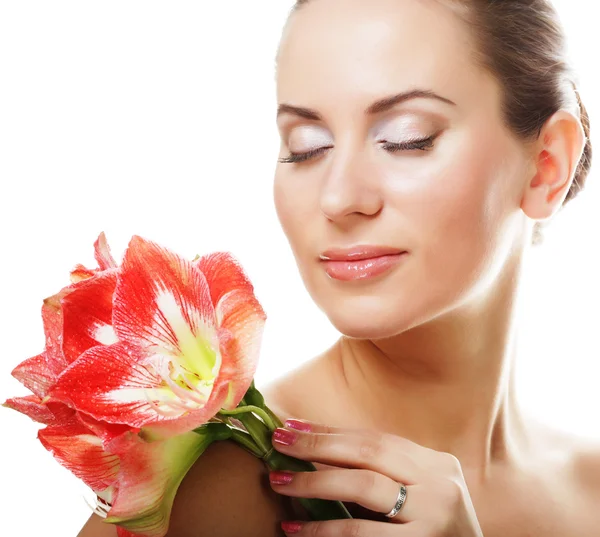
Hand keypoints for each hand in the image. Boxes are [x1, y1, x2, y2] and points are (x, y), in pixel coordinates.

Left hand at [269, 419, 484, 536]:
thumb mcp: (419, 493)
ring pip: (365, 488)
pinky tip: (299, 530)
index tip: (292, 427)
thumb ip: (385, 472)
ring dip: (316, 483)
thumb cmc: (433, 529)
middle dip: (319, 446)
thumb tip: (319, 447)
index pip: (375, 439)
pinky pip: (363, 536)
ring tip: (280, 483)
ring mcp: (433, 518)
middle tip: (279, 444)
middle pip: (369, 453)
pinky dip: (327, 531)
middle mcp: (438, 485)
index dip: (330, 431)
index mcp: (436, 464)